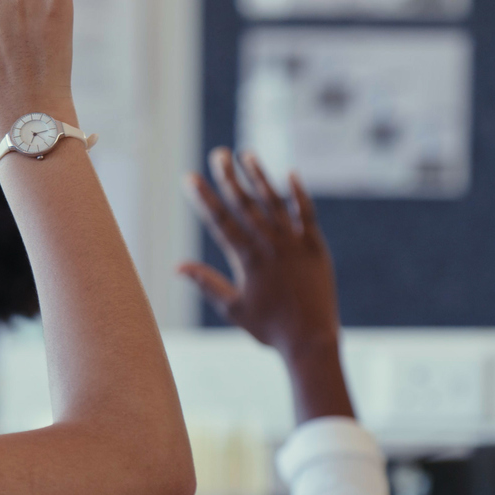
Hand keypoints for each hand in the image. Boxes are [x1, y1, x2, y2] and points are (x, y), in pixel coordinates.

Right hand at [180, 147, 352, 420]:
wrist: (312, 340)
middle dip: (228, 177)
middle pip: (246, 204)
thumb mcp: (232, 308)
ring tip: (246, 155)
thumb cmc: (269, 328)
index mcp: (248, 259)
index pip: (221, 220)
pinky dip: (299, 194)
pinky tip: (289, 174)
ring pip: (275, 203)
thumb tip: (177, 266)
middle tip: (217, 154)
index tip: (190, 178)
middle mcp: (271, 245)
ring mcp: (295, 244)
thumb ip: (207, 282)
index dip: (204, 197)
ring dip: (260, 177)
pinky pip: (307, 214)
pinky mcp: (316, 247)